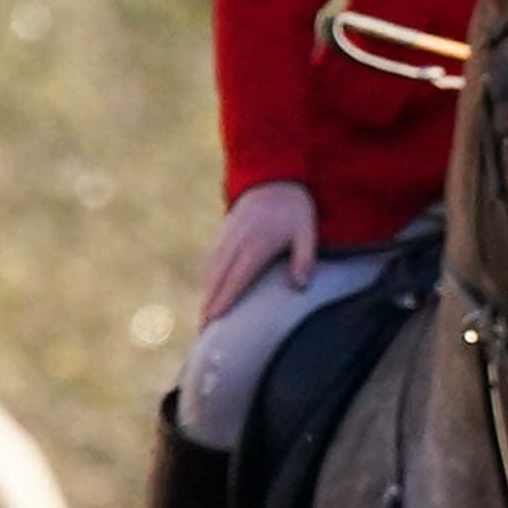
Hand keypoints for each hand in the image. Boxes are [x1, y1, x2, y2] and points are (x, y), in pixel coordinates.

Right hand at [197, 182, 316, 330]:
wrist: (273, 177)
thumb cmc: (294, 209)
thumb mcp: (306, 231)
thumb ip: (304, 258)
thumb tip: (300, 286)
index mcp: (256, 244)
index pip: (237, 277)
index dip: (224, 299)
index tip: (213, 319)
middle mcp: (236, 242)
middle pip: (218, 278)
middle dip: (208, 304)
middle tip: (202, 330)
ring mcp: (227, 237)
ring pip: (211, 270)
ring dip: (205, 294)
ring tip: (201, 319)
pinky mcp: (223, 233)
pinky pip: (211, 260)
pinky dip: (207, 279)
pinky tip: (206, 294)